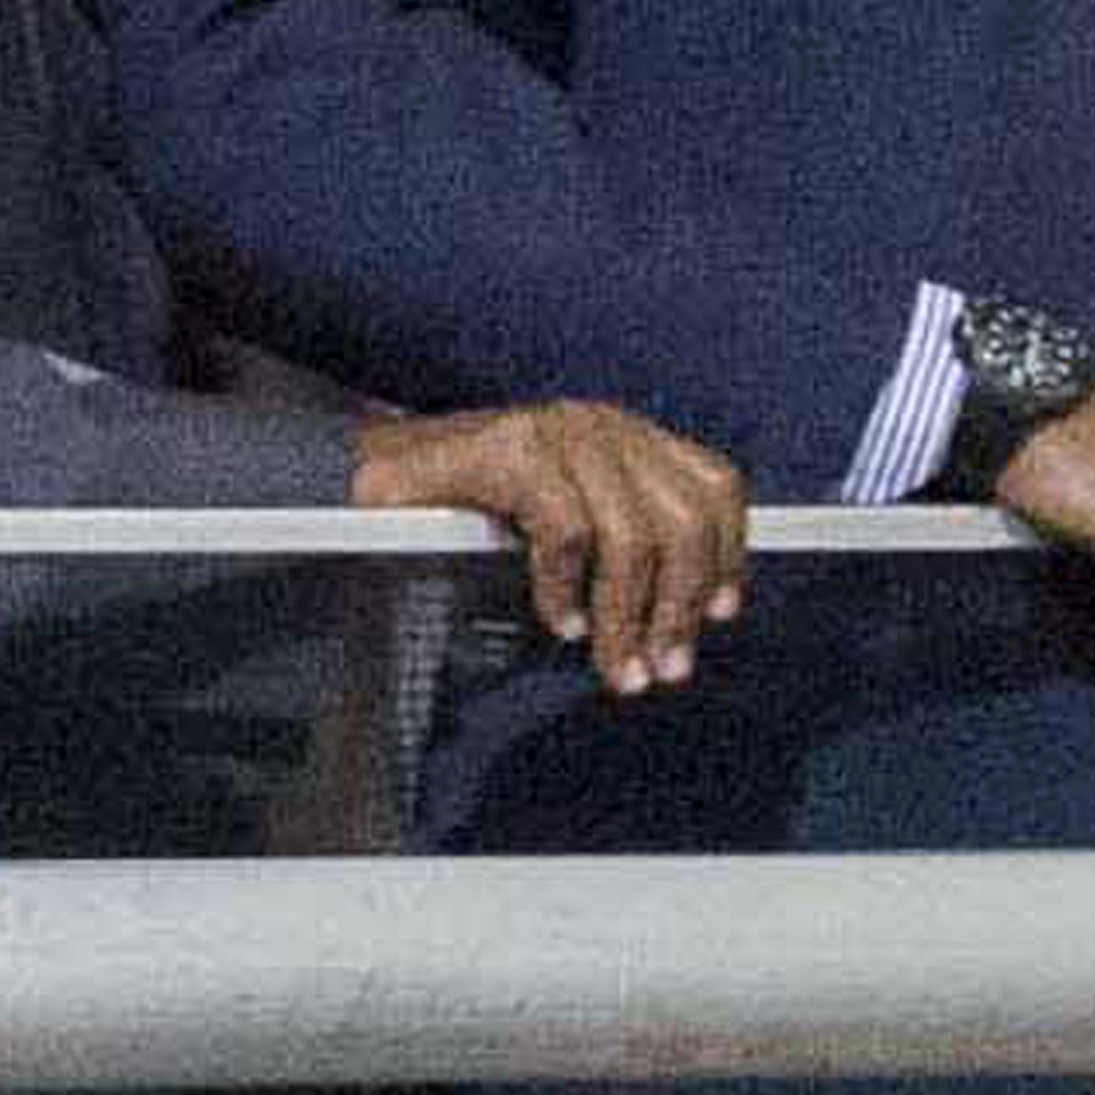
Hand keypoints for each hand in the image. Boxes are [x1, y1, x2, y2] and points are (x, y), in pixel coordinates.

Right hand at [351, 399, 748, 699]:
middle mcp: (602, 426)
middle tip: (663, 668)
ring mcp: (557, 432)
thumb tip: (673, 623)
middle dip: (680, 604)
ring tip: (616, 667)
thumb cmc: (467, 515)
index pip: (714, 485)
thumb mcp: (561, 524)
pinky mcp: (508, 451)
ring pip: (632, 535)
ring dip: (627, 617)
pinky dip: (566, 590)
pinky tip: (559, 624)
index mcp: (626, 438)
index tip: (721, 615)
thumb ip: (616, 549)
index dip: (728, 552)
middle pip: (684, 518)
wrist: (366, 483)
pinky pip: (565, 533)